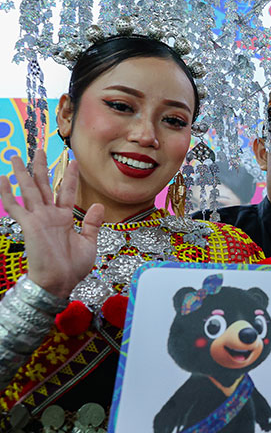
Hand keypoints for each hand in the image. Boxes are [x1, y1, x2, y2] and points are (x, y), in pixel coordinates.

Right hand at [0, 150, 102, 297]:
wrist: (59, 282)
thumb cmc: (72, 268)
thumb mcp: (89, 243)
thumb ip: (92, 223)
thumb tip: (99, 205)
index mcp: (64, 218)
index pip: (67, 191)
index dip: (71, 176)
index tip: (74, 161)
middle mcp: (50, 215)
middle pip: (45, 185)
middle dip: (42, 167)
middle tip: (39, 149)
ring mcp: (38, 219)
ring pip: (29, 190)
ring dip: (23, 172)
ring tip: (16, 155)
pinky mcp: (29, 225)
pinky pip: (15, 206)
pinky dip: (8, 192)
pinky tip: (2, 179)